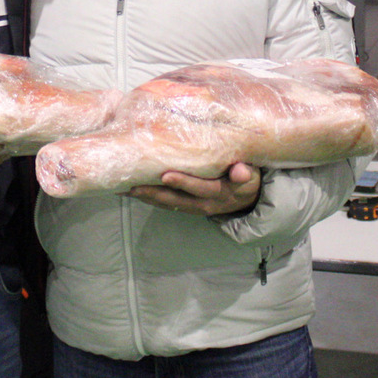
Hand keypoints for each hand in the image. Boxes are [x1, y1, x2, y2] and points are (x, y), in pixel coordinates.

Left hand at [128, 162, 261, 216]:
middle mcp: (204, 203)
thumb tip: (240, 171)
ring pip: (167, 203)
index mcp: (220, 193)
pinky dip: (149, 198)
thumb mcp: (252, 176)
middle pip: (176, 199)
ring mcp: (193, 207)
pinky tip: (133, 191)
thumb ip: (245, 173)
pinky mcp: (186, 206)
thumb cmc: (248, 179)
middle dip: (154, 193)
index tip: (166, 175)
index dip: (184, 182)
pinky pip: (165, 203)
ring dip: (147, 197)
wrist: (247, 199)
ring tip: (126, 189)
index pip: (200, 188)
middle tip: (133, 187)